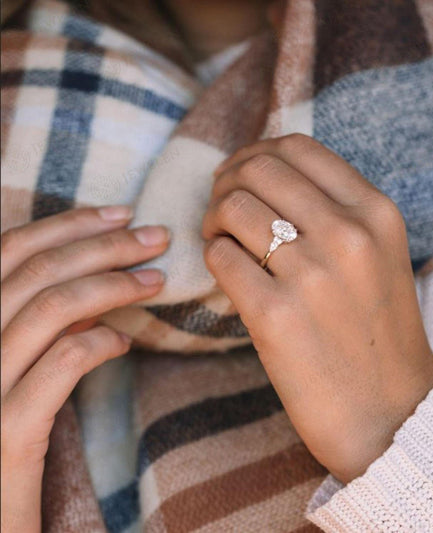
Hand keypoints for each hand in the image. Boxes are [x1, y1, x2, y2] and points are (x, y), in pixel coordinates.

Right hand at [1, 206, 168, 531]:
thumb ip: (43, 328)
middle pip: (35, 271)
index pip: (10, 251)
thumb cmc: (5, 441)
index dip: (68, 225)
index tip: (121, 212)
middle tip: (156, 236)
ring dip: (112, 285)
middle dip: (103, 244)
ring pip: (48, 309)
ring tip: (157, 280)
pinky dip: (97, 342)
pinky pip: (58, 366)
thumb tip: (92, 286)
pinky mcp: (3, 436)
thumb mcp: (17, 370)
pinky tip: (124, 341)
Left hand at [203, 134, 432, 484]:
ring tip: (220, 241)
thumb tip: (262, 173)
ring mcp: (312, 274)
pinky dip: (213, 257)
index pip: (296, 147)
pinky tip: (227, 274)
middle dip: (226, 182)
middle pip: (258, 168)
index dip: (255, 153)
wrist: (389, 412)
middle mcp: (349, 234)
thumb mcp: (378, 255)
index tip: (239, 176)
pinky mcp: (275, 315)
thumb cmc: (377, 332)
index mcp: (376, 212)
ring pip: (233, 206)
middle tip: (221, 210)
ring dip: (213, 218)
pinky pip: (220, 256)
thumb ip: (333, 209)